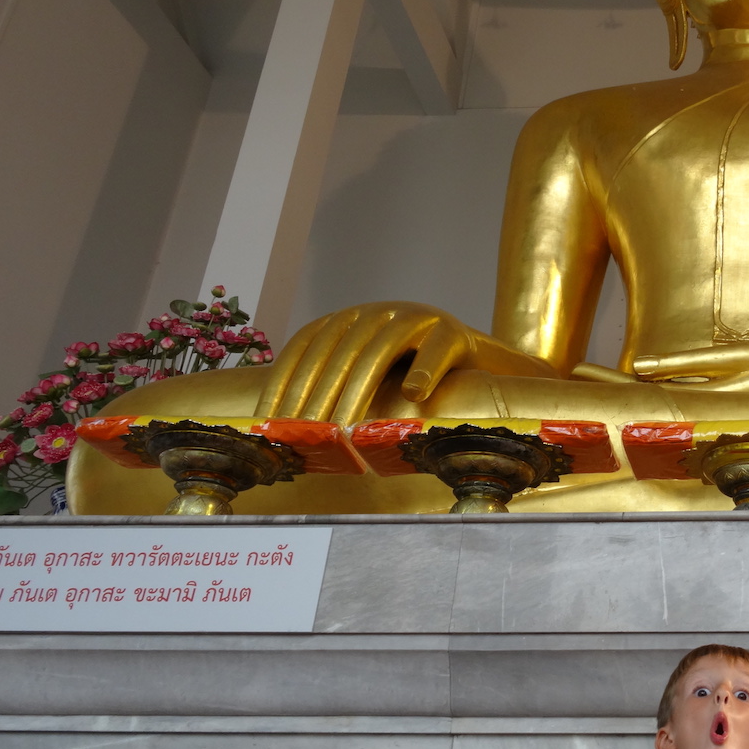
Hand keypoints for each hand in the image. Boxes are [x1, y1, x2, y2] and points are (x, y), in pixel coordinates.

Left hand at [256, 301, 554, 422]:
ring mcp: (417, 318)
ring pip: (381, 349)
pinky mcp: (454, 332)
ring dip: (359, 391)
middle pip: (339, 352)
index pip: (306, 346)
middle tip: (305, 436)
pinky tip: (414, 395)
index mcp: (349, 319)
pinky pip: (437, 349)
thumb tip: (279, 430)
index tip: (270, 421)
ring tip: (347, 430)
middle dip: (318, 395)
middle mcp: (378, 312)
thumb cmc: (413, 381)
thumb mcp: (368, 379)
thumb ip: (332, 389)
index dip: (285, 381)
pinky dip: (425, 369)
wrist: (478, 368)